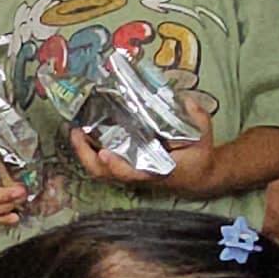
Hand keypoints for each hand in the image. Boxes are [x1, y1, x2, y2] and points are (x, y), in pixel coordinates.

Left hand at [70, 124, 221, 193]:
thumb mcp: (203, 135)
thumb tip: (185, 101)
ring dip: (84, 152)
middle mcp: (138, 174)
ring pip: (99, 171)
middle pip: (104, 174)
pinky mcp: (126, 167)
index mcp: (156, 170)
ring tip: (75, 130)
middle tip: (76, 132)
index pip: (131, 173)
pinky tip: (85, 133)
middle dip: (86, 156)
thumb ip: (197, 118)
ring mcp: (129, 172)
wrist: (199, 176)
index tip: (105, 153)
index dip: (117, 165)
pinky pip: (102, 164)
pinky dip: (90, 150)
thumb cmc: (200, 156)